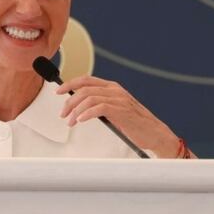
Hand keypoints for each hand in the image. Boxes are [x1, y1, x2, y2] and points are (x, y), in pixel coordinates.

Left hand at [56, 75, 179, 157]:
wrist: (155, 134)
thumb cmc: (135, 124)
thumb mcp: (115, 109)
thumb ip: (101, 104)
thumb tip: (78, 105)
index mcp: (112, 87)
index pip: (86, 80)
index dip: (69, 84)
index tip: (58, 91)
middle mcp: (115, 90)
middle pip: (84, 89)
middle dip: (69, 101)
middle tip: (63, 114)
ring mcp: (119, 99)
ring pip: (89, 98)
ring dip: (75, 110)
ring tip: (71, 121)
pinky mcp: (122, 111)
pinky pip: (98, 108)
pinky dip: (86, 113)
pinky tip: (80, 120)